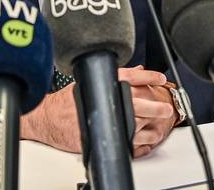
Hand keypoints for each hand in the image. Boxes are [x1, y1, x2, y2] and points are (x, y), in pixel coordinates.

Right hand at [20, 66, 178, 156]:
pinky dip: (139, 143)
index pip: (130, 76)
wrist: (47, 119)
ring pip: (136, 124)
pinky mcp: (102, 137)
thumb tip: (136, 71)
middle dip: (155, 106)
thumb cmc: (65, 102)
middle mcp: (105, 101)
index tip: (159, 78)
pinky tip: (146, 140)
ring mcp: (105, 121)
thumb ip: (112, 77)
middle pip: (138, 102)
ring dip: (150, 126)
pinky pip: (128, 143)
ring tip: (159, 126)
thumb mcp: (88, 82)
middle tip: (166, 108)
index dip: (148, 76)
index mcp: (102, 84)